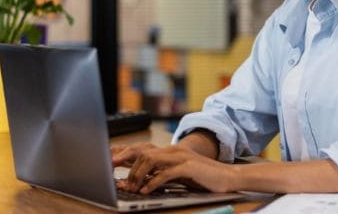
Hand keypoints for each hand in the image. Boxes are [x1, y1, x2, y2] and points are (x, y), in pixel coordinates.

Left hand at [111, 143, 237, 193]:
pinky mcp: (188, 167)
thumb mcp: (177, 174)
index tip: (109, 161)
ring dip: (138, 174)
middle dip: (126, 162)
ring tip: (132, 187)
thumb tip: (138, 181)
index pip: (142, 149)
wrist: (228, 177)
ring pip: (151, 160)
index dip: (124, 154)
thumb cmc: (202, 177)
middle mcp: (173, 150)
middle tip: (114, 174)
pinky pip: (165, 173)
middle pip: (142, 151)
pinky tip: (146, 190)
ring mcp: (181, 157)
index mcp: (169, 151)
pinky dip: (153, 182)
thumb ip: (160, 174)